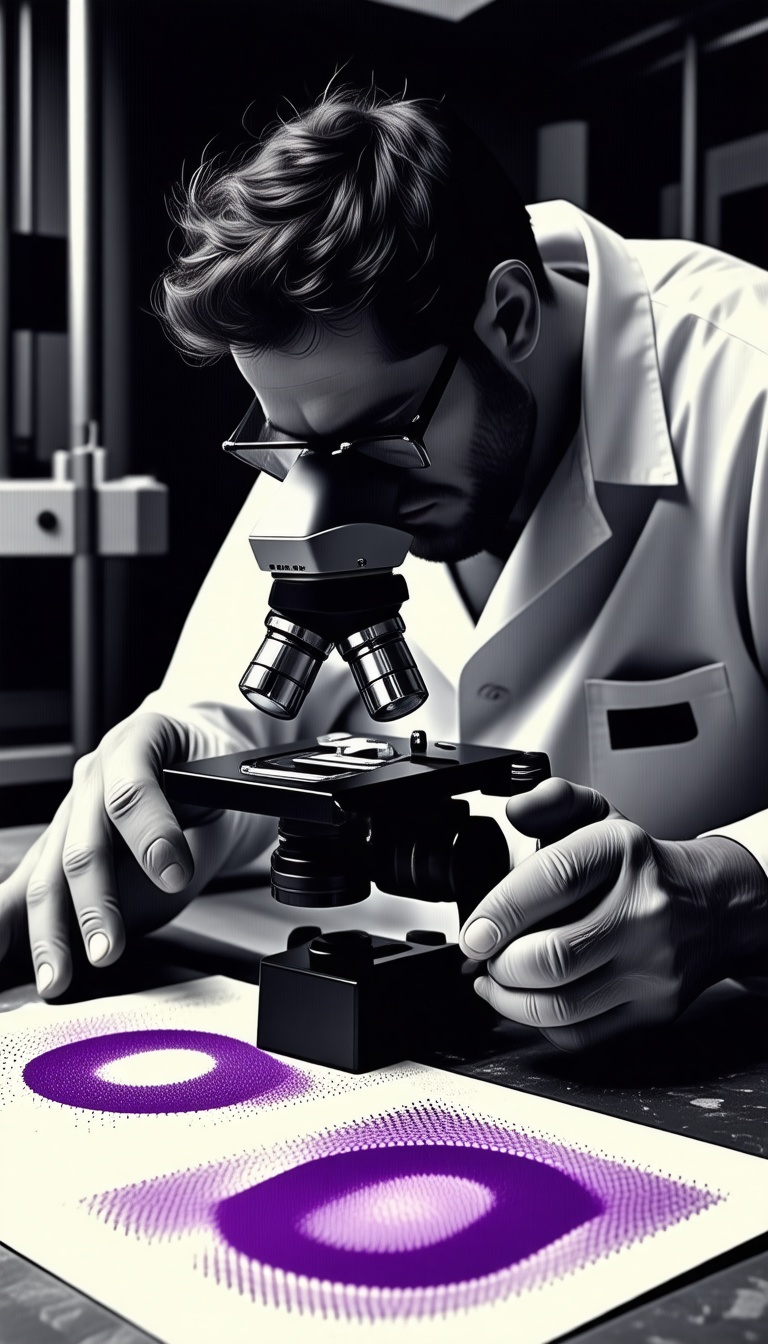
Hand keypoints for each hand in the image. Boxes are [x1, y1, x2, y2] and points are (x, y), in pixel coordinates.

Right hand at [0, 712, 249, 997]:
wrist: (186, 755)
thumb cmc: (203, 776)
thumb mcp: (220, 794)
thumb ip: (193, 835)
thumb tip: (168, 876)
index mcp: (139, 740)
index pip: (133, 788)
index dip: (151, 833)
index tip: (173, 874)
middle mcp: (95, 773)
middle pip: (83, 841)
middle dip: (93, 902)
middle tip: (107, 949)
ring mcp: (71, 809)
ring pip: (48, 872)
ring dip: (49, 931)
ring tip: (56, 976)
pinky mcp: (55, 844)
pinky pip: (23, 883)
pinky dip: (6, 921)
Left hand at [459, 777, 767, 1050]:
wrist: (712, 907)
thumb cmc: (643, 867)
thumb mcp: (601, 816)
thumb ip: (554, 801)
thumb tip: (517, 809)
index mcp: (624, 852)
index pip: (554, 880)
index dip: (500, 910)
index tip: (473, 932)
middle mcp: (644, 911)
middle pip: (553, 956)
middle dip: (499, 962)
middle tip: (483, 954)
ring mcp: (653, 967)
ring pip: (561, 1005)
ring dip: (509, 998)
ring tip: (495, 978)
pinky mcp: (653, 1010)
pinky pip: (579, 1033)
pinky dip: (539, 1021)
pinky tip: (525, 999)